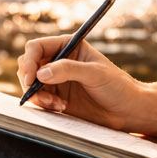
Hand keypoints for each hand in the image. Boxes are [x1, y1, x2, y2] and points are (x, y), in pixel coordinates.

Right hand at [17, 34, 147, 131]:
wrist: (128, 111)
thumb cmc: (117, 87)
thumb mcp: (95, 74)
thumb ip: (68, 70)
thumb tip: (41, 73)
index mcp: (68, 46)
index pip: (37, 47)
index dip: (30, 61)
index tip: (31, 78)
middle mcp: (59, 61)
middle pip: (28, 64)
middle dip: (28, 79)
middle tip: (35, 92)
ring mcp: (56, 80)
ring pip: (30, 83)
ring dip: (37, 95)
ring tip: (56, 104)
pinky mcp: (56, 98)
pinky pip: (38, 99)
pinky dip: (43, 104)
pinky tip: (61, 107)